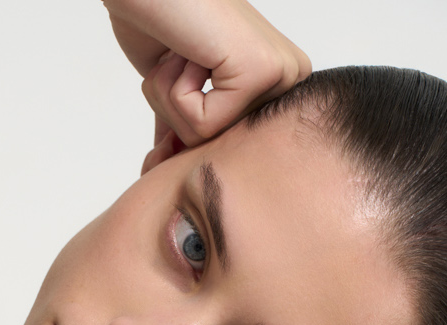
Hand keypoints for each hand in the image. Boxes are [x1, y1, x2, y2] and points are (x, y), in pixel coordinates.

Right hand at [102, 0, 310, 153]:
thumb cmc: (158, 25)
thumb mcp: (177, 93)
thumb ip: (185, 132)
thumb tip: (165, 177)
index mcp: (276, 86)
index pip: (223, 151)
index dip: (183, 132)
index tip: (178, 82)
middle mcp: (287, 80)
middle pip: (216, 151)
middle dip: (176, 118)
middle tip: (178, 63)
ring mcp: (280, 76)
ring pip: (205, 142)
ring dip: (171, 100)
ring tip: (182, 54)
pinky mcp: (262, 72)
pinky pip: (201, 127)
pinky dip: (174, 92)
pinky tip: (186, 53)